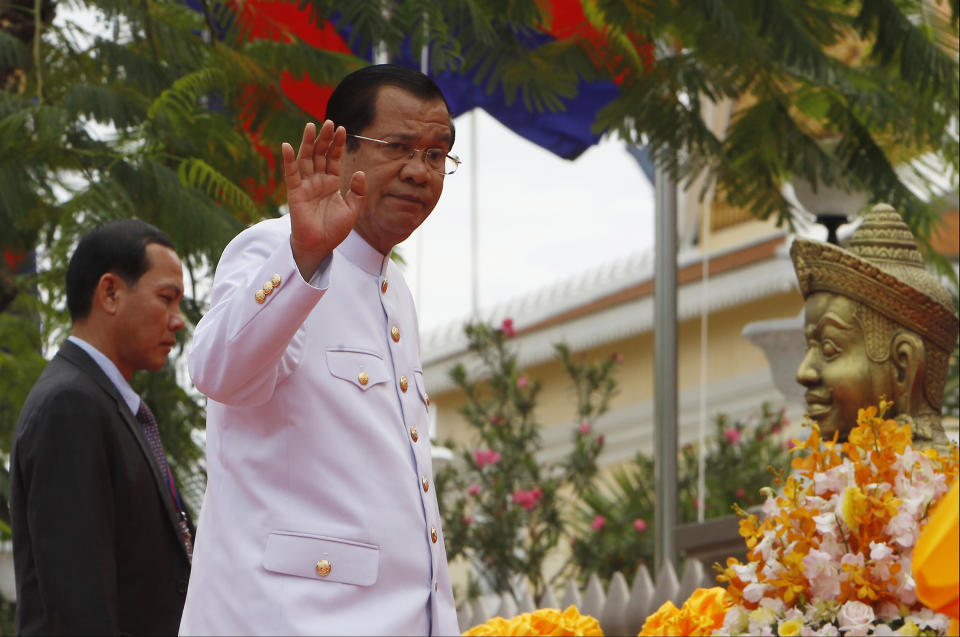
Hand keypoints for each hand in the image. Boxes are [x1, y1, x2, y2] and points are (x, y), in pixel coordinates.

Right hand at [282, 121, 364, 279]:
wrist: (321, 246)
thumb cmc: (335, 229)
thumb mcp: (352, 209)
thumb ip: (357, 191)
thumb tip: (359, 171)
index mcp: (331, 182)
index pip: (333, 158)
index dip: (337, 144)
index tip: (341, 129)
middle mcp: (317, 180)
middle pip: (319, 154)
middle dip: (324, 138)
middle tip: (328, 122)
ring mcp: (306, 185)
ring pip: (306, 160)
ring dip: (308, 143)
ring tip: (311, 126)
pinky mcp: (295, 193)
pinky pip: (291, 174)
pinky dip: (288, 160)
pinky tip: (287, 146)